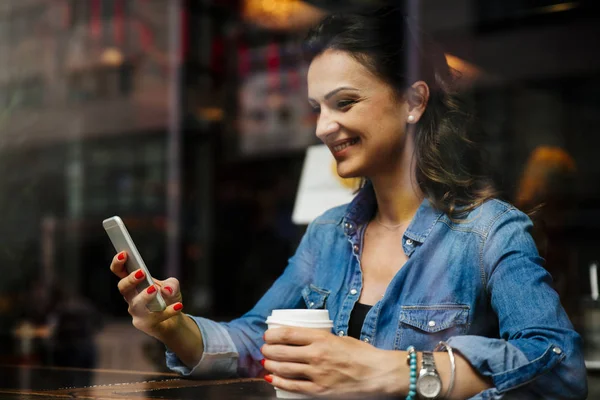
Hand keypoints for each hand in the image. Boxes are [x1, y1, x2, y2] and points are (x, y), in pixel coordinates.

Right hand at [109, 251, 184, 340]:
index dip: (118, 263)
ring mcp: (137, 312)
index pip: (120, 272)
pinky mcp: (147, 324)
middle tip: (141, 272)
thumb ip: (171, 284)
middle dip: (130, 280)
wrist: (174, 321)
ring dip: (144, 296)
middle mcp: (131, 298)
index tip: (124, 253)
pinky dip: (169, 311)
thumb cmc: (167, 299)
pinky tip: (179, 305)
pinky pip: (156, 317)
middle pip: (123, 288)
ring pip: (135, 305)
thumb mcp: (172, 286)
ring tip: (154, 289)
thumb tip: (166, 290)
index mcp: (134, 284)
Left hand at [261, 327, 401, 396]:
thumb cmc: (362, 354)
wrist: (377, 374)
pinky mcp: (318, 390)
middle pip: (281, 351)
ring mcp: (316, 374)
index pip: (288, 334)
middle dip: (268, 350)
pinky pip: (293, 386)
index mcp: (321, 338)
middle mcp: (316, 354)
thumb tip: (302, 340)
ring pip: (284, 368)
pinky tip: (272, 378)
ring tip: (266, 362)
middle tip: (265, 349)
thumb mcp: (339, 338)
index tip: (268, 335)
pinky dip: (279, 381)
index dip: (273, 335)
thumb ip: (321, 339)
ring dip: (270, 364)